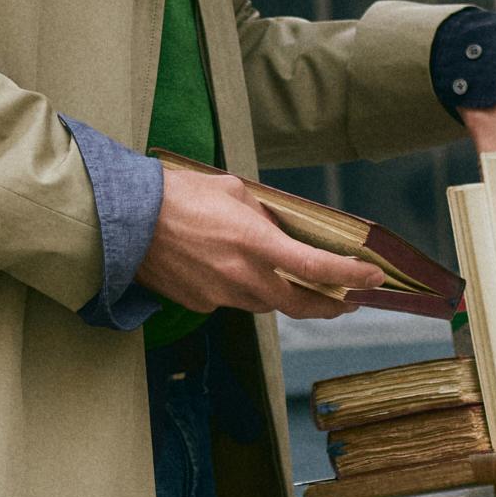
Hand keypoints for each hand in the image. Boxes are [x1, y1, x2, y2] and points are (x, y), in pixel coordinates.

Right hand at [136, 164, 381, 319]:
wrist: (123, 219)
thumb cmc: (176, 195)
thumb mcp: (232, 191)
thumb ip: (264, 214)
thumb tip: (280, 229)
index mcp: (255, 242)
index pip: (316, 269)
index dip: (350, 277)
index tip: (372, 280)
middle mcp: (242, 276)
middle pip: (299, 304)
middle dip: (329, 305)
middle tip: (347, 301)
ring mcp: (220, 295)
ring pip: (265, 304)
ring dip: (282, 294)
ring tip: (290, 279)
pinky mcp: (200, 303)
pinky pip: (232, 301)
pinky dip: (242, 288)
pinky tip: (228, 268)